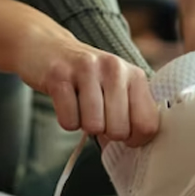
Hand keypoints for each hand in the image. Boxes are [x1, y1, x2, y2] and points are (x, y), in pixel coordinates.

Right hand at [17, 29, 158, 146]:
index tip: (124, 135)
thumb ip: (132, 113)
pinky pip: (69, 121)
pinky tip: (67, 102)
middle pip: (119, 130)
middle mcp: (115, 69)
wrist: (47, 48)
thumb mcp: (117, 88)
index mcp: (135, 75)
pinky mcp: (59, 75)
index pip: (147, 124)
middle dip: (106, 133)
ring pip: (94, 126)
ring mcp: (87, 70)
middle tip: (98, 116)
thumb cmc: (87, 76)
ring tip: (82, 107)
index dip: (135, 140)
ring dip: (84, 125)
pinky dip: (67, 120)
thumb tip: (137, 147)